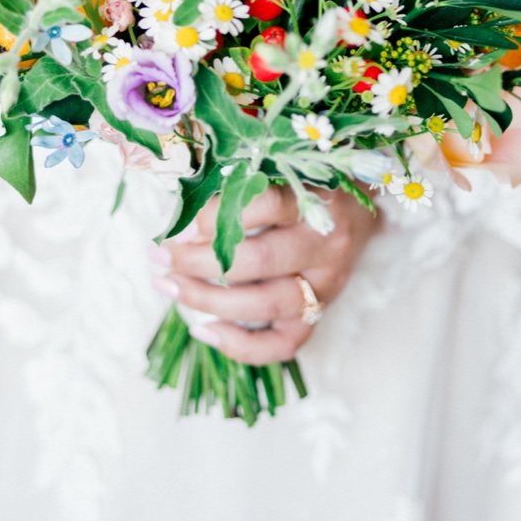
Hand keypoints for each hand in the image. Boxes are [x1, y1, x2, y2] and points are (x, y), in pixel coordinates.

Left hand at [152, 184, 378, 364]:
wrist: (360, 212)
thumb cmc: (306, 187)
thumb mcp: (279, 174)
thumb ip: (236, 188)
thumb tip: (180, 220)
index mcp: (316, 200)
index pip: (264, 204)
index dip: (214, 216)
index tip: (179, 223)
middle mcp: (326, 245)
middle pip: (259, 260)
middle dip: (198, 262)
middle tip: (160, 256)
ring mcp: (327, 285)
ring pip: (264, 304)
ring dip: (207, 299)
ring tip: (168, 286)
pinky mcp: (321, 316)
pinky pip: (281, 345)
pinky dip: (239, 346)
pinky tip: (204, 330)